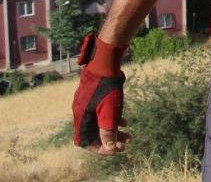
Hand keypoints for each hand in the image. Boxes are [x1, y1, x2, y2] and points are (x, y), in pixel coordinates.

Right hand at [72, 32, 130, 153]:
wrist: (105, 62)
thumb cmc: (107, 86)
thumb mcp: (109, 111)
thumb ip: (108, 130)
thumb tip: (109, 148)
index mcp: (81, 117)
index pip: (85, 142)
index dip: (100, 148)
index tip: (115, 149)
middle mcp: (81, 111)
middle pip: (93, 134)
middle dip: (110, 141)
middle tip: (125, 144)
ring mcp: (87, 104)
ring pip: (99, 124)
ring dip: (114, 131)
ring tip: (129, 136)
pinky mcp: (94, 97)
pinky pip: (101, 115)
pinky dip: (112, 120)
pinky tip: (125, 122)